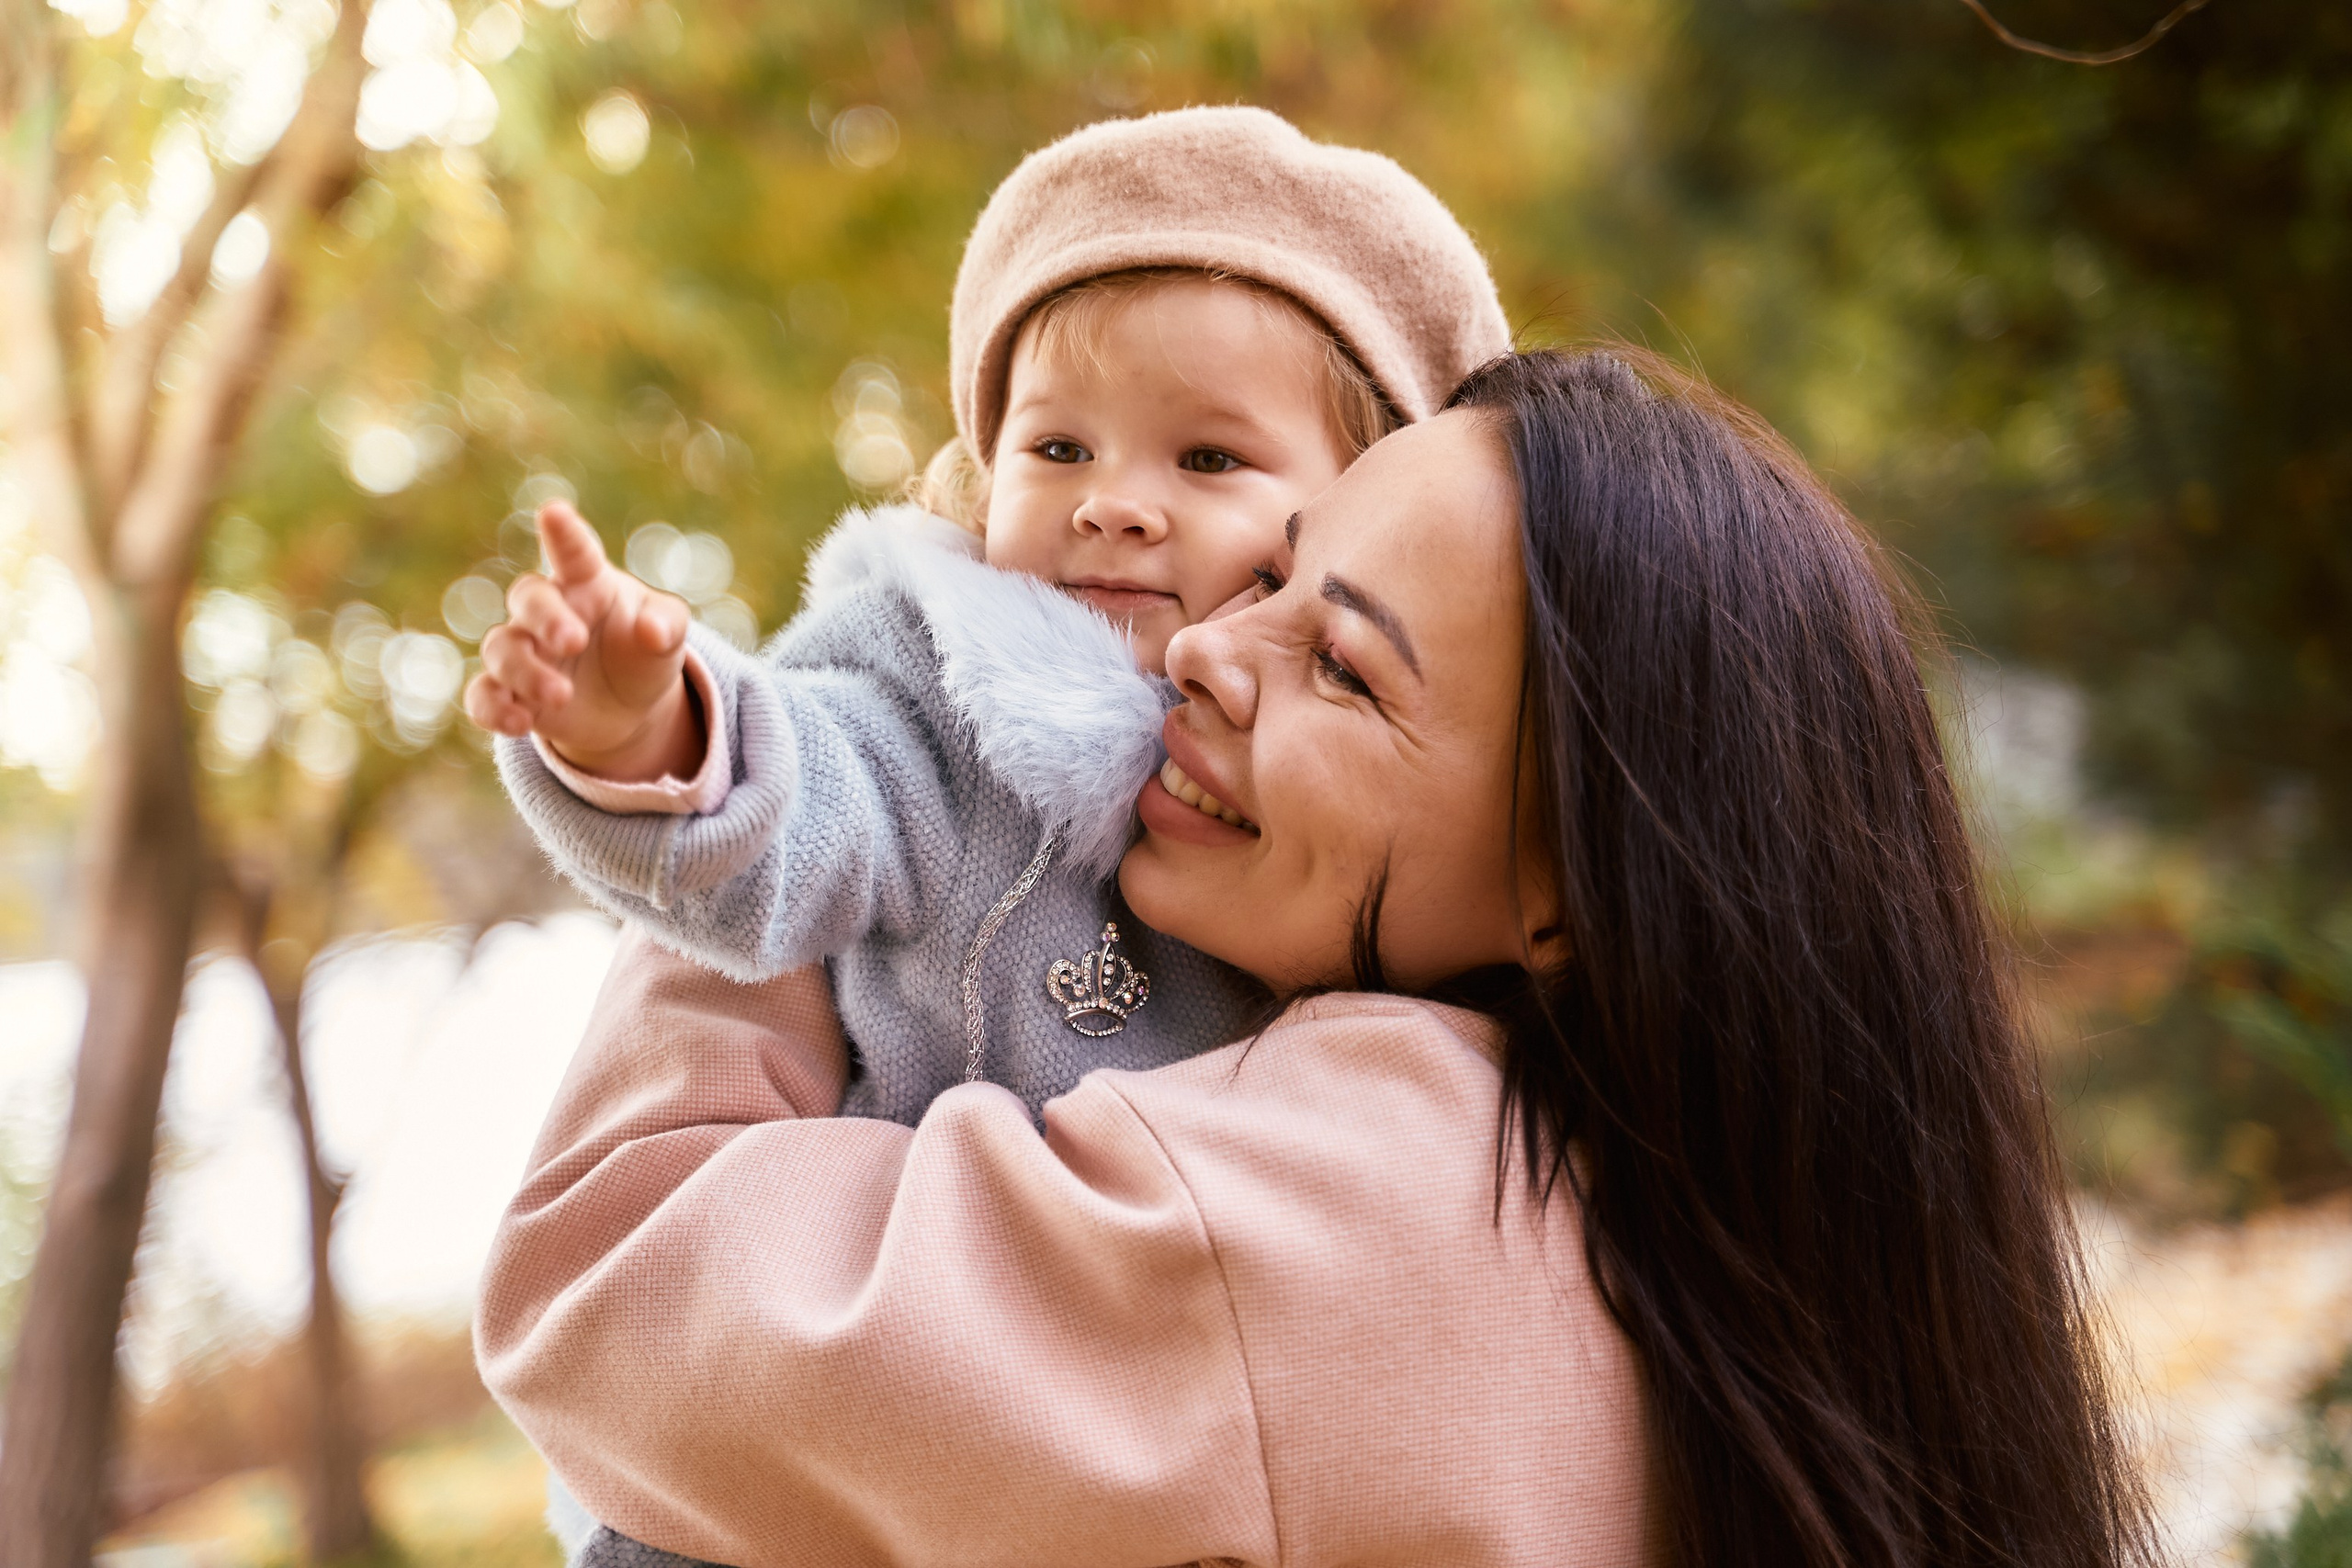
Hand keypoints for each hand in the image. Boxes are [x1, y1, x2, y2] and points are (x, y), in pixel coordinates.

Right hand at [465, 500, 704, 782]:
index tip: (553, 512)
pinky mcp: (512, 693)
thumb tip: (651, 631)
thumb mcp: (668, 635)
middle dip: (546, 617)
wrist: (631, 707)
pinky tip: (517, 723)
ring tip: (562, 695)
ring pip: (501, 648)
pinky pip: (483, 695)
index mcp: (588, 582)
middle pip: (527, 598)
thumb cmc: (645, 651)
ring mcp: (525, 651)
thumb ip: (666, 624)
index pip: (574, 553)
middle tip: (574, 640)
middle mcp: (549, 610)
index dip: (563, 533)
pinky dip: (492, 708)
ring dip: (526, 672)